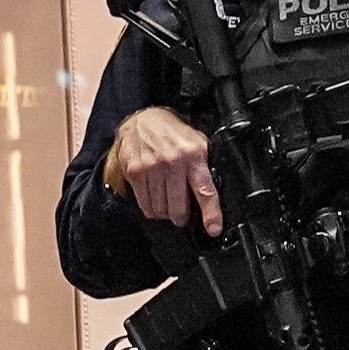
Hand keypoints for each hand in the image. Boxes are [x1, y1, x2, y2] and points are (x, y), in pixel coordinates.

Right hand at [106, 104, 221, 234]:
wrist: (143, 120)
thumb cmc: (173, 134)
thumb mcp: (198, 144)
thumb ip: (204, 167)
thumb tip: (213, 194)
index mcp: (194, 156)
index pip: (205, 191)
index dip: (211, 214)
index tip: (213, 229)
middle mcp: (172, 163)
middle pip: (178, 207)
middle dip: (181, 217)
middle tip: (182, 216)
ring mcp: (151, 168)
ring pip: (160, 208)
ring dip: (165, 213)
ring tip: (167, 205)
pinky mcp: (135, 173)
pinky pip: (145, 204)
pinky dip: (151, 208)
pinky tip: (155, 200)